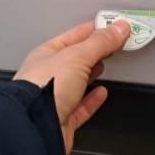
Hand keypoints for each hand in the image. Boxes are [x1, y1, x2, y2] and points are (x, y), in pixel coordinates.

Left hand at [13, 20, 129, 153]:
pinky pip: (80, 107)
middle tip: (114, 42)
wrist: (35, 128)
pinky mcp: (62, 120)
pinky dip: (92, 100)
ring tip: (104, 64)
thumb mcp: (77, 56)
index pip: (75, 35)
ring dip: (91, 72)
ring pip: (77, 82)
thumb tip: (119, 28)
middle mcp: (48, 75)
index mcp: (47, 54)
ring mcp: (54, 98)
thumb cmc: (43, 88)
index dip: (95, 29)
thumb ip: (100, 42)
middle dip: (94, 49)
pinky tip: (101, 93)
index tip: (114, 26)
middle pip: (75, 58)